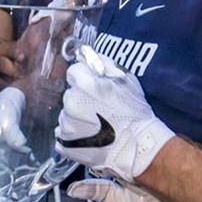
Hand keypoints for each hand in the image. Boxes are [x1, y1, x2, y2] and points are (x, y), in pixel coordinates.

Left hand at [55, 45, 173, 180]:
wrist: (137, 147)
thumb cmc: (134, 112)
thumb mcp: (126, 79)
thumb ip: (104, 63)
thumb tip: (86, 53)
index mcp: (84, 84)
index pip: (74, 72)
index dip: (85, 79)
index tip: (96, 88)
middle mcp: (70, 102)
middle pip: (70, 94)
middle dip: (81, 98)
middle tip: (99, 108)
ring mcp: (66, 124)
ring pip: (67, 114)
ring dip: (77, 117)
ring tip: (97, 125)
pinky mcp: (65, 142)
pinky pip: (64, 133)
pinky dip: (74, 134)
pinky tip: (89, 136)